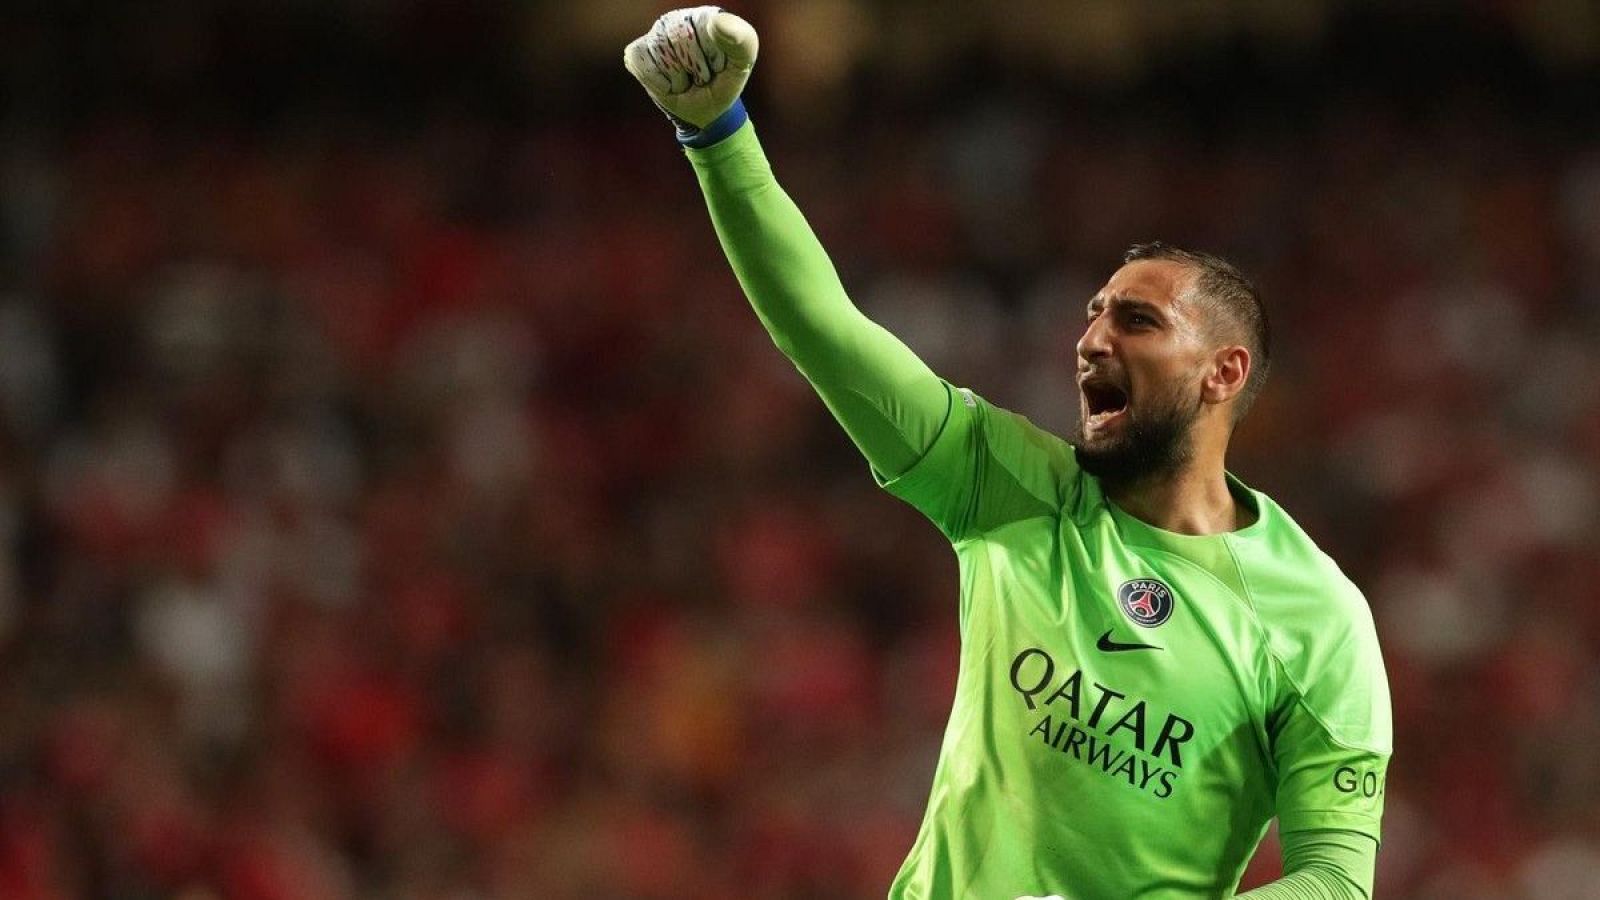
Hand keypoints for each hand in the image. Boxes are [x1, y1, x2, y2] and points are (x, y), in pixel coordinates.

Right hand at [623, 6, 758, 142]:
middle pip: (680, 41)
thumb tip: (716, 21)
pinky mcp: (638, 51)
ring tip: (685, 79)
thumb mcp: (741, 66)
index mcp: (706, 16)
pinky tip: (668, 84)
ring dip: (677, 80)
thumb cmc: (723, 82)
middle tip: (701, 76)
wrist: (705, 109)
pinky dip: (658, 83)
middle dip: (694, 70)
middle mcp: (679, 19)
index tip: (720, 67)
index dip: (713, 58)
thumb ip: (742, 41)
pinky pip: (643, 66)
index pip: (705, 30)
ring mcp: (656, 34)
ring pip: (662, 55)